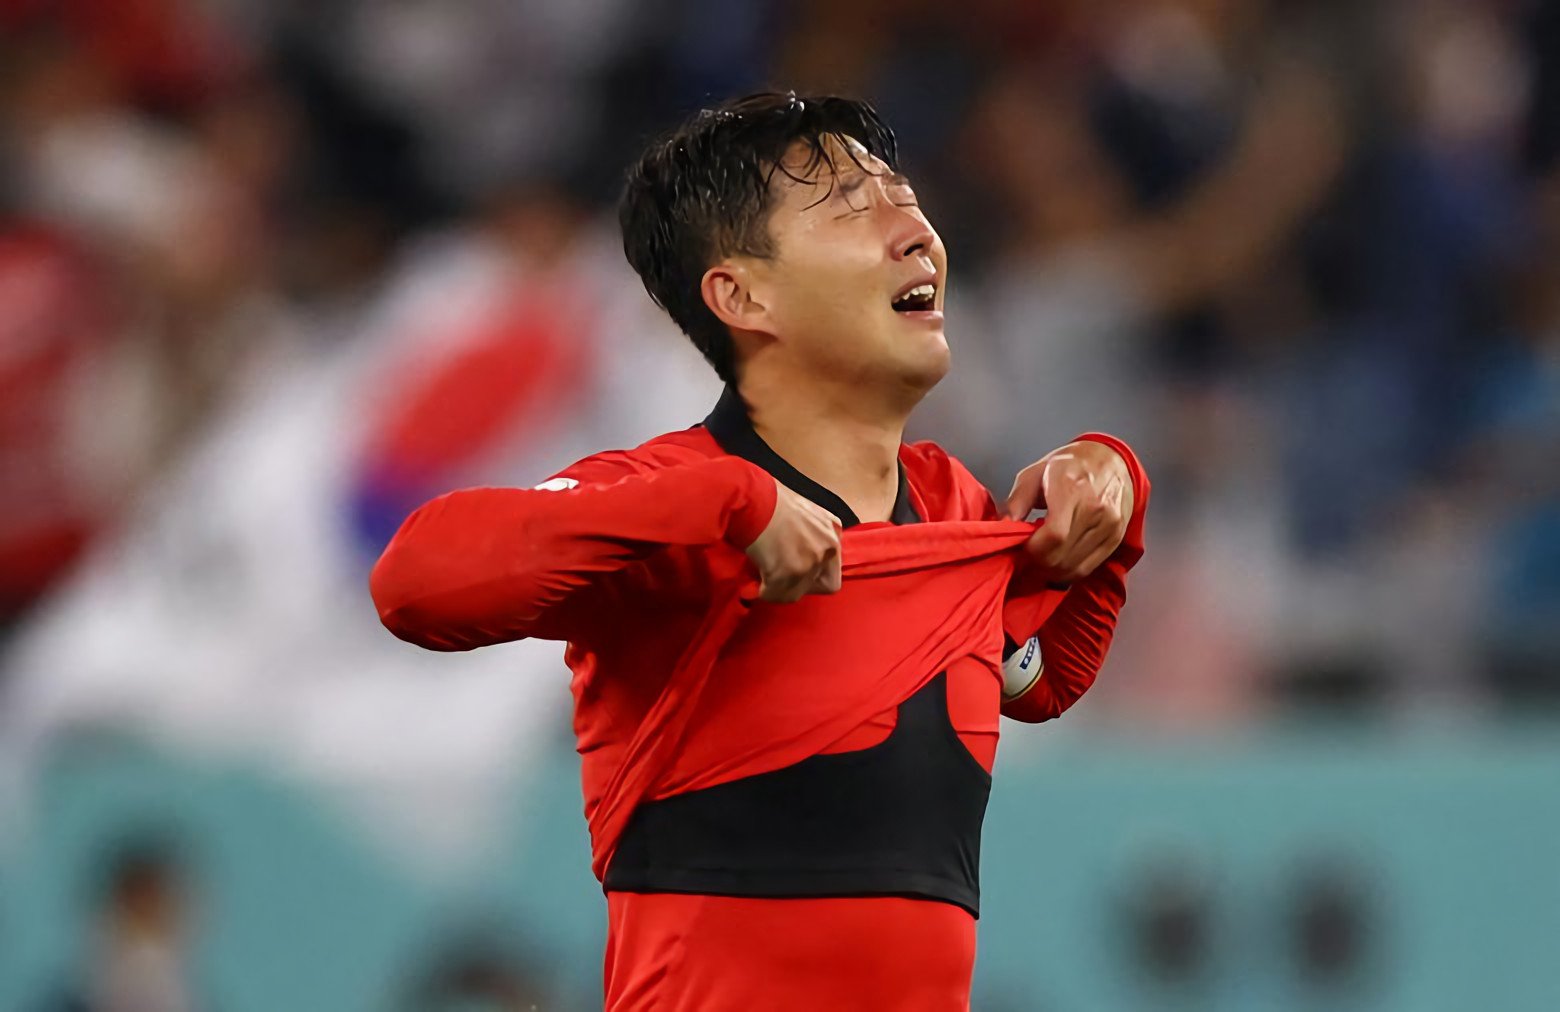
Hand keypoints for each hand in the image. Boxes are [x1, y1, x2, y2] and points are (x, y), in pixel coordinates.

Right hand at [745, 480, 842, 602]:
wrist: (751, 498)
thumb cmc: (769, 498)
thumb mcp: (802, 511)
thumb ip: (810, 533)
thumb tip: (796, 552)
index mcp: (834, 529)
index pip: (835, 565)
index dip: (816, 572)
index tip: (798, 570)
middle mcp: (828, 547)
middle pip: (823, 583)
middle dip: (801, 582)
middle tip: (782, 574)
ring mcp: (811, 561)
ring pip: (798, 591)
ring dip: (780, 588)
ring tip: (764, 578)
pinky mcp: (791, 573)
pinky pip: (776, 595)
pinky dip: (764, 592)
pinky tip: (754, 583)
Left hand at [1004, 441, 1133, 582]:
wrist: (1110, 460)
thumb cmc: (1068, 465)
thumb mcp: (1034, 473)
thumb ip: (1016, 502)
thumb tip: (1003, 528)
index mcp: (1072, 489)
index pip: (1055, 535)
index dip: (1033, 549)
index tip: (1021, 547)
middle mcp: (1096, 509)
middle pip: (1063, 555)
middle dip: (1039, 563)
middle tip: (1027, 556)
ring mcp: (1109, 525)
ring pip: (1075, 567)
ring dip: (1052, 570)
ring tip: (1041, 558)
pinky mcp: (1116, 538)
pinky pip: (1088, 568)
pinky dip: (1068, 571)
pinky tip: (1058, 560)